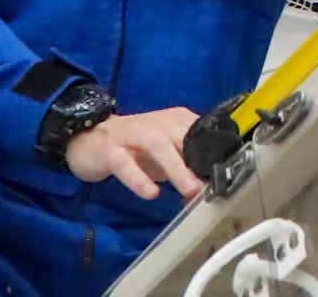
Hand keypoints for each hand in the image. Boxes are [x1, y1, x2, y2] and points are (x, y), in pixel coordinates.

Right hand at [64, 108, 203, 201]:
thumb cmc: (134, 147)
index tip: (228, 175)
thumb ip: (185, 173)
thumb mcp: (163, 158)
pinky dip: (138, 178)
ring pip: (157, 145)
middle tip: (212, 185)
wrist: (89, 137)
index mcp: (175, 121)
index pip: (200, 134)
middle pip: (183, 137)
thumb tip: (203, 196)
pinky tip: (150, 193)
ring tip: (189, 189)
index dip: (215, 154)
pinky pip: (125, 163)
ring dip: (176, 167)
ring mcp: (133, 134)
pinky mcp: (110, 148)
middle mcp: (157, 124)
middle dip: (199, 161)